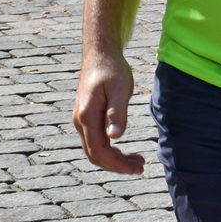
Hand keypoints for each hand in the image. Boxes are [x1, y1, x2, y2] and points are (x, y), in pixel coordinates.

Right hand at [73, 48, 144, 173]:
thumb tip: (115, 137)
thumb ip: (117, 113)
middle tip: (140, 167)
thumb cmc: (112, 69)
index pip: (99, 151)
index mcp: (87, 116)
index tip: (137, 168)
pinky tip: (123, 149)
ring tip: (137, 161)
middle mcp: (79, 121)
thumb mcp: (119, 89)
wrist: (100, 53)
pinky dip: (110, 149)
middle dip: (117, 165)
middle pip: (95, 155)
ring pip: (95, 150)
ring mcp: (81, 120)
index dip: (117, 164)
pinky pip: (95, 141)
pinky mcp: (86, 117)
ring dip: (114, 159)